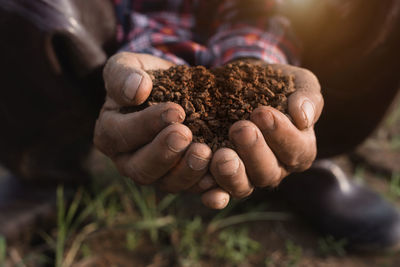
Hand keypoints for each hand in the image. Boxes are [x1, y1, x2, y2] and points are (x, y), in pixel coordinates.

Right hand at [94, 52, 212, 194]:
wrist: (173, 90)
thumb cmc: (146, 78)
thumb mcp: (129, 66)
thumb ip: (123, 74)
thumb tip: (136, 89)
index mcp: (111, 134)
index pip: (121, 136)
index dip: (146, 125)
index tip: (175, 111)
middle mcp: (130, 161)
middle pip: (141, 169)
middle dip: (164, 153)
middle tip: (185, 134)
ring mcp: (158, 174)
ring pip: (168, 184)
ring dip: (187, 172)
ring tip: (205, 153)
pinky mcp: (182, 180)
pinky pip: (194, 191)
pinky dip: (207, 189)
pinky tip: (219, 183)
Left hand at [206, 62, 322, 206]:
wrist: (244, 84)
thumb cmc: (277, 86)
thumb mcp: (298, 83)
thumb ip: (307, 97)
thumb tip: (303, 117)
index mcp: (298, 149)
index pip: (296, 150)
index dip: (281, 134)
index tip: (262, 112)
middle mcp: (274, 169)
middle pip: (268, 173)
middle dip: (254, 152)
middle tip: (240, 129)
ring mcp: (247, 176)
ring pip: (243, 187)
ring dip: (231, 174)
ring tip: (220, 155)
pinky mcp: (222, 178)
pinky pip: (219, 194)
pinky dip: (214, 195)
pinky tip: (206, 192)